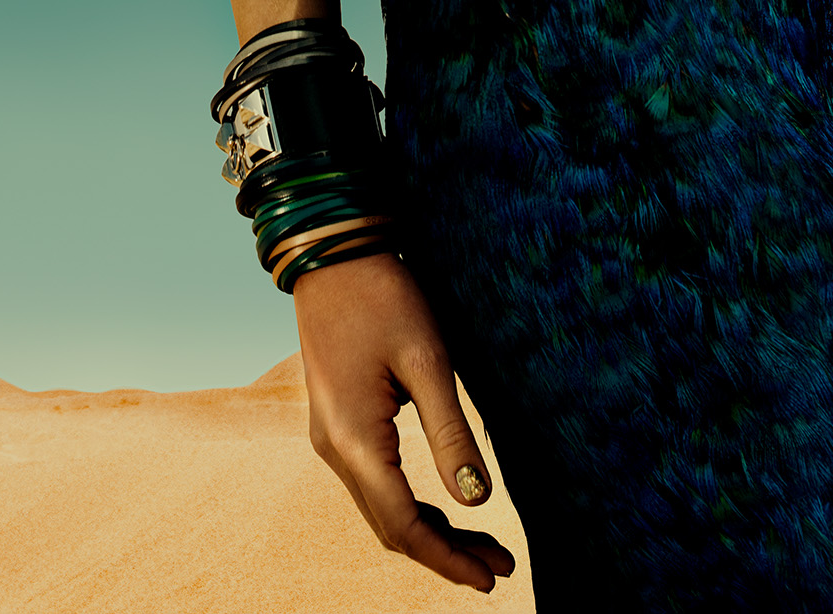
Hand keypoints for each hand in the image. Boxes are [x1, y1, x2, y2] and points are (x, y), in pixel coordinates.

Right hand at [293, 252, 516, 592]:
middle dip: (446, 551)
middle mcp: (335, 448)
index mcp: (354, 438)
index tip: (492, 578)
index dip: (447, 559)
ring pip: (382, 507)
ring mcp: (331, 437)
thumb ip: (451, 431)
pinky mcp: (338, 422)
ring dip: (430, 530)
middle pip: (391, 525)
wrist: (332, 253)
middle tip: (501, 564)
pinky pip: (375, 482)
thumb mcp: (428, 358)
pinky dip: (410, 502)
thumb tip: (479, 500)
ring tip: (484, 542)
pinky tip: (445, 504)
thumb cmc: (383, 295)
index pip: (403, 525)